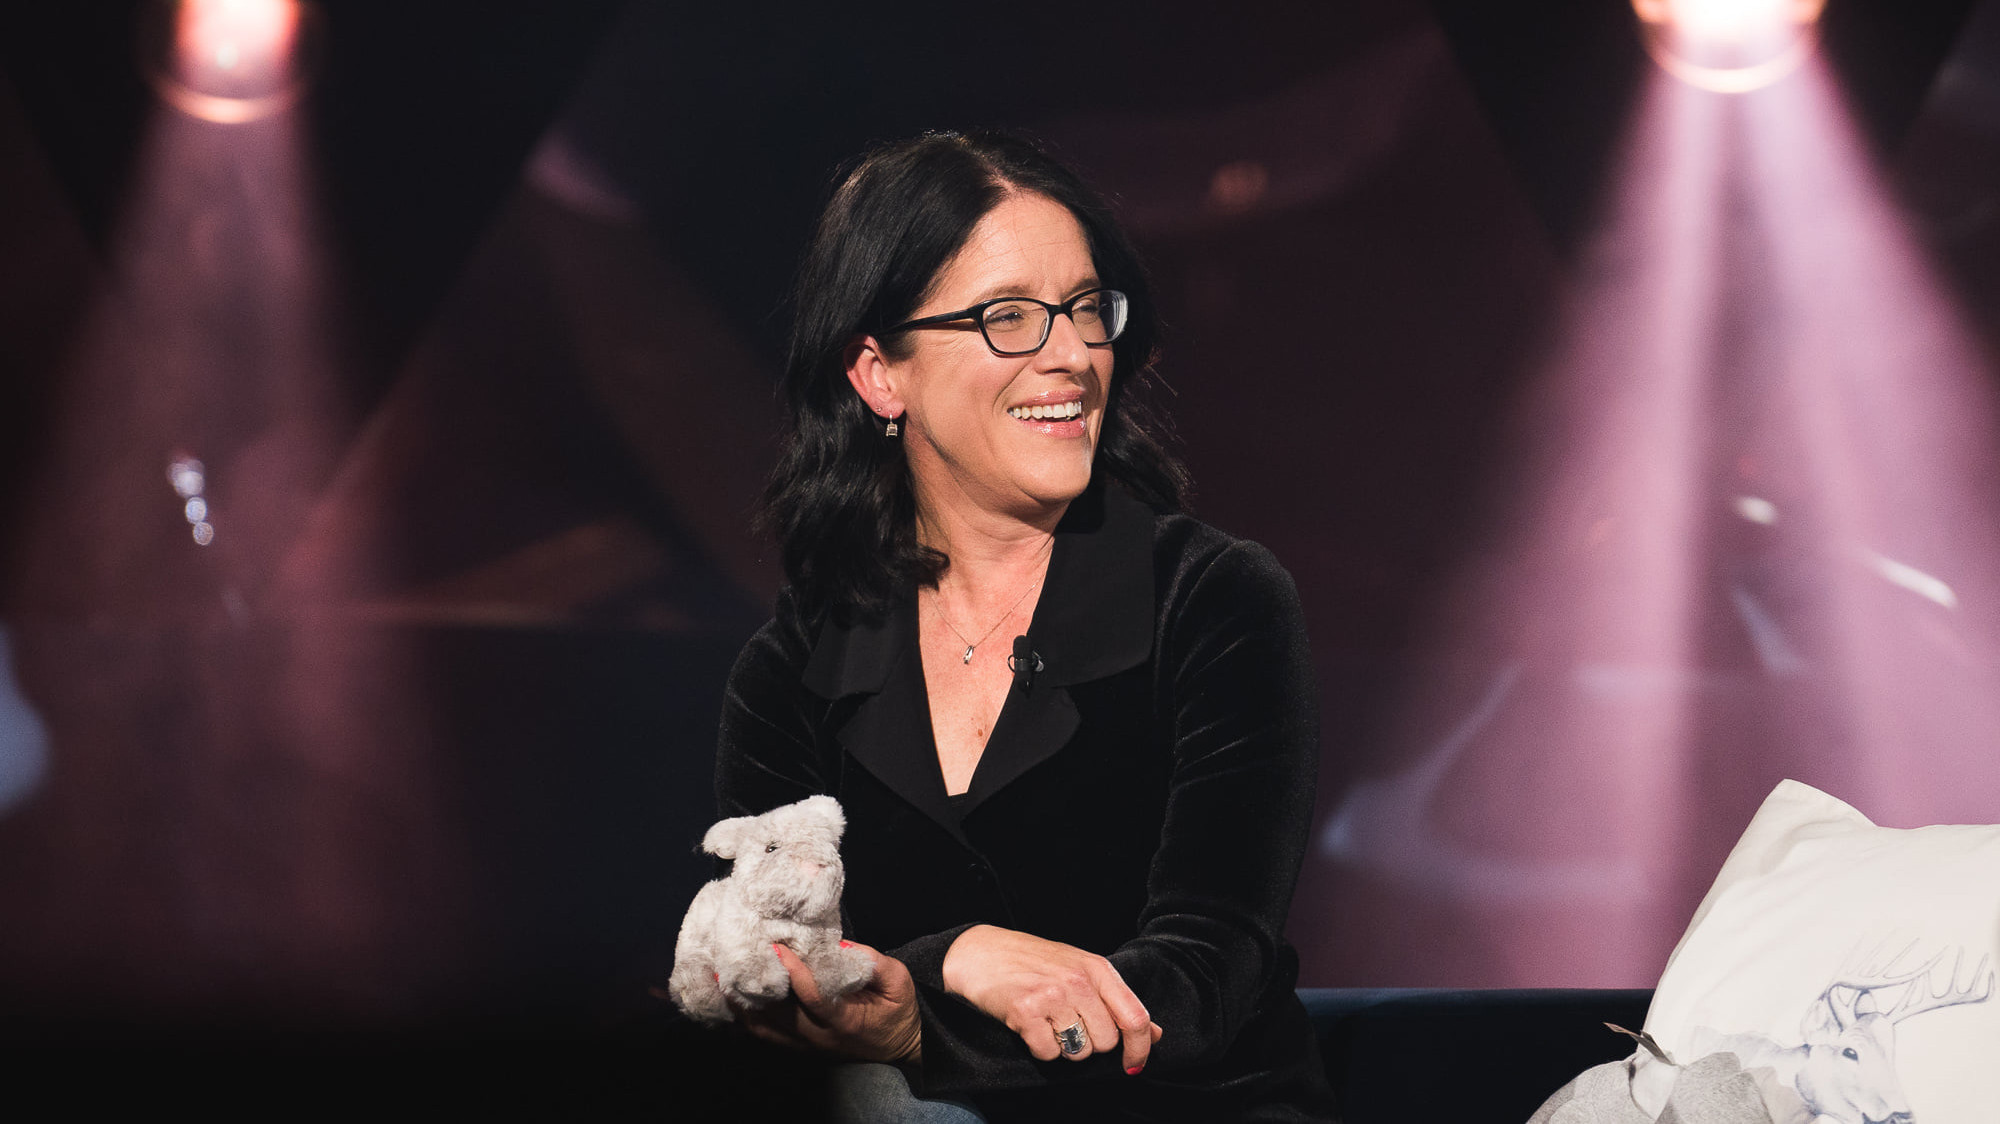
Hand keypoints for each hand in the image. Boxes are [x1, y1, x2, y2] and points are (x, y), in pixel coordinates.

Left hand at [735, 942, 922, 1063]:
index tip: (776, 947)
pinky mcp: (801, 1047)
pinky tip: (733, 998)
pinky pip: (767, 1035)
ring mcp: (808, 1045)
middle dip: (757, 985)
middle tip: (736, 957)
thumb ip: (872, 962)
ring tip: (725, 975)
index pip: (813, 997)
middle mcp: (821, 1037)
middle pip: (780, 1014)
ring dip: (745, 1003)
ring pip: (767, 1028)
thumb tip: (839, 945)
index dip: (794, 972)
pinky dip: (748, 1017)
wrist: (900, 1045)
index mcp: (847, 1021)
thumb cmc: (898, 1010)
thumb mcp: (898, 981)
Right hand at [941, 925, 1161, 1073]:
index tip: (1134, 1066)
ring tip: (1046, 1021)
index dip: (1140, 1048)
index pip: (1135, 1017)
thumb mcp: (1080, 970)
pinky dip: (1038, 1047)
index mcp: (1097, 969)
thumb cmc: (1032, 962)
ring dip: (1063, 1046)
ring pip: (1078, 1051)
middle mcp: (1078, 980)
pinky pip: (1047, 1054)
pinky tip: (1028, 1025)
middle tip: (1066, 1024)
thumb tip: (1155, 1033)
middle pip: (1106, 1042)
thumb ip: (1116, 1001)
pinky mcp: (1025, 1011)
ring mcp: (1052, 995)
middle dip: (1089, 1044)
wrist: (980, 952)